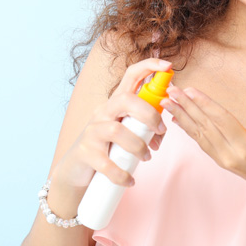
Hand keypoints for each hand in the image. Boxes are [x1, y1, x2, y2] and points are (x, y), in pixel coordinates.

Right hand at [52, 58, 170, 191]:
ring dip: (138, 146)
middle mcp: (102, 112)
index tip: (168, 66)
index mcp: (116, 103)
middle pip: (126, 100)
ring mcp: (92, 132)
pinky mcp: (86, 153)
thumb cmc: (108, 147)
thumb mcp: (127, 132)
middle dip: (149, 114)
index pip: (131, 75)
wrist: (76, 170)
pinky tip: (129, 179)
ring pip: (117, 131)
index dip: (149, 67)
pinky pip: (107, 163)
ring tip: (146, 157)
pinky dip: (122, 174)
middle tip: (160, 131)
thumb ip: (145, 127)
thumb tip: (163, 129)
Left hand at [161, 77, 245, 191]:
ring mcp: (224, 160)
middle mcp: (232, 155)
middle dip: (186, 107)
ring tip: (167, 101)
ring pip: (199, 135)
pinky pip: (201, 142)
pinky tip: (178, 117)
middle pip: (205, 127)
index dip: (205, 105)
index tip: (190, 90)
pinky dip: (188, 129)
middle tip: (171, 90)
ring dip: (182, 117)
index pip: (222, 122)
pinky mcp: (220, 161)